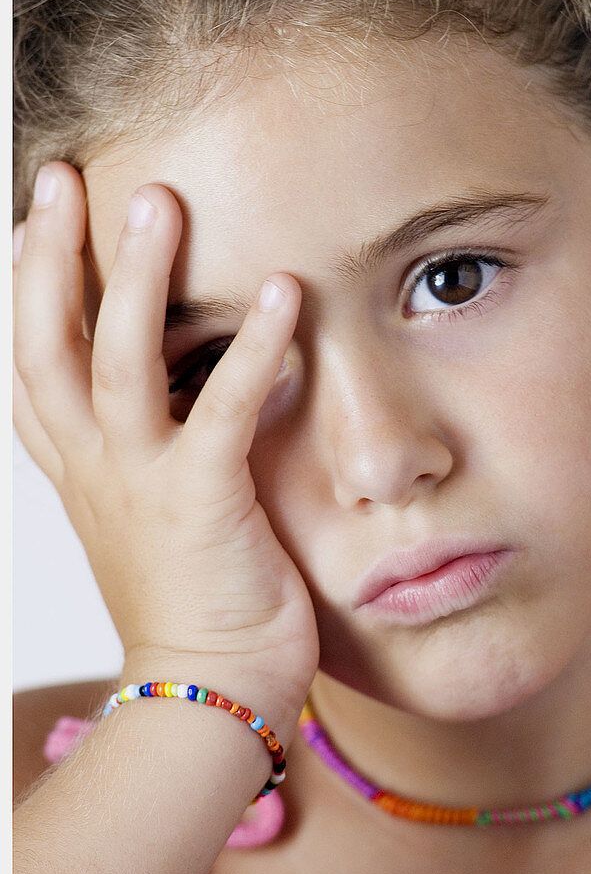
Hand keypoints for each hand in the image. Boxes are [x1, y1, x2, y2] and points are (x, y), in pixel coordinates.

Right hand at [13, 164, 318, 723]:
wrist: (208, 695)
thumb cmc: (195, 600)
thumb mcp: (151, 511)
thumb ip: (155, 443)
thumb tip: (191, 374)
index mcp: (81, 467)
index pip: (31, 363)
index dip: (22, 288)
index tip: (34, 217)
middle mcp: (95, 466)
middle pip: (46, 344)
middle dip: (47, 258)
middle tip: (61, 178)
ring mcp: (141, 483)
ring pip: (118, 361)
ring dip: (134, 278)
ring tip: (159, 201)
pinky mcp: (202, 502)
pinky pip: (221, 409)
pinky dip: (250, 348)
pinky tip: (282, 292)